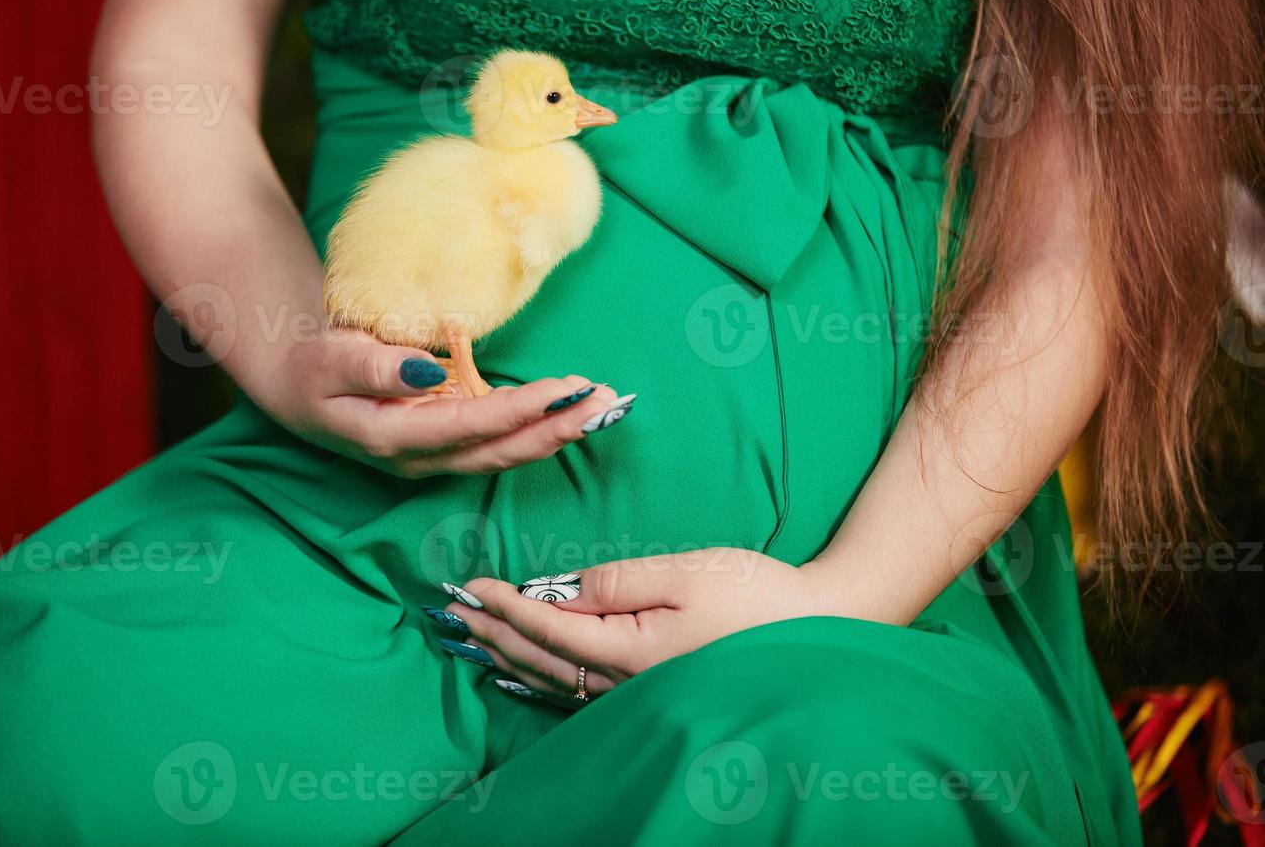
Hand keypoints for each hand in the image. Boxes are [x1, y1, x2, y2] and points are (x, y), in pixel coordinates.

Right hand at [266, 328, 628, 477]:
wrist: (298, 388)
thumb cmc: (314, 368)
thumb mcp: (332, 357)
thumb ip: (375, 366)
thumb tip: (426, 372)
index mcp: (392, 437)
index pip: (468, 426)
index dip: (519, 410)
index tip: (562, 387)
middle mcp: (421, 459)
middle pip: (501, 450)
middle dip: (557, 428)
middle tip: (606, 402)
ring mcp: (437, 458)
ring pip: (507, 452)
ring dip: (557, 431)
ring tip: (603, 404)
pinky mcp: (448, 447)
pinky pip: (501, 443)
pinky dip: (540, 428)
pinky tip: (572, 410)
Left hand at [440, 549, 823, 704]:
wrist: (813, 631)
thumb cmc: (755, 595)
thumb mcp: (687, 572)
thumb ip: (620, 581)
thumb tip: (568, 589)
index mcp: (630, 648)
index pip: (549, 627)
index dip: (505, 607)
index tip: (470, 586)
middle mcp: (625, 681)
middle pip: (541, 658)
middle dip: (492, 633)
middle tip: (452, 610)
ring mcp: (635, 693)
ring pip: (553, 679)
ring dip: (506, 656)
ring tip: (470, 638)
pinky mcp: (647, 692)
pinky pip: (575, 694)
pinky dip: (538, 681)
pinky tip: (519, 676)